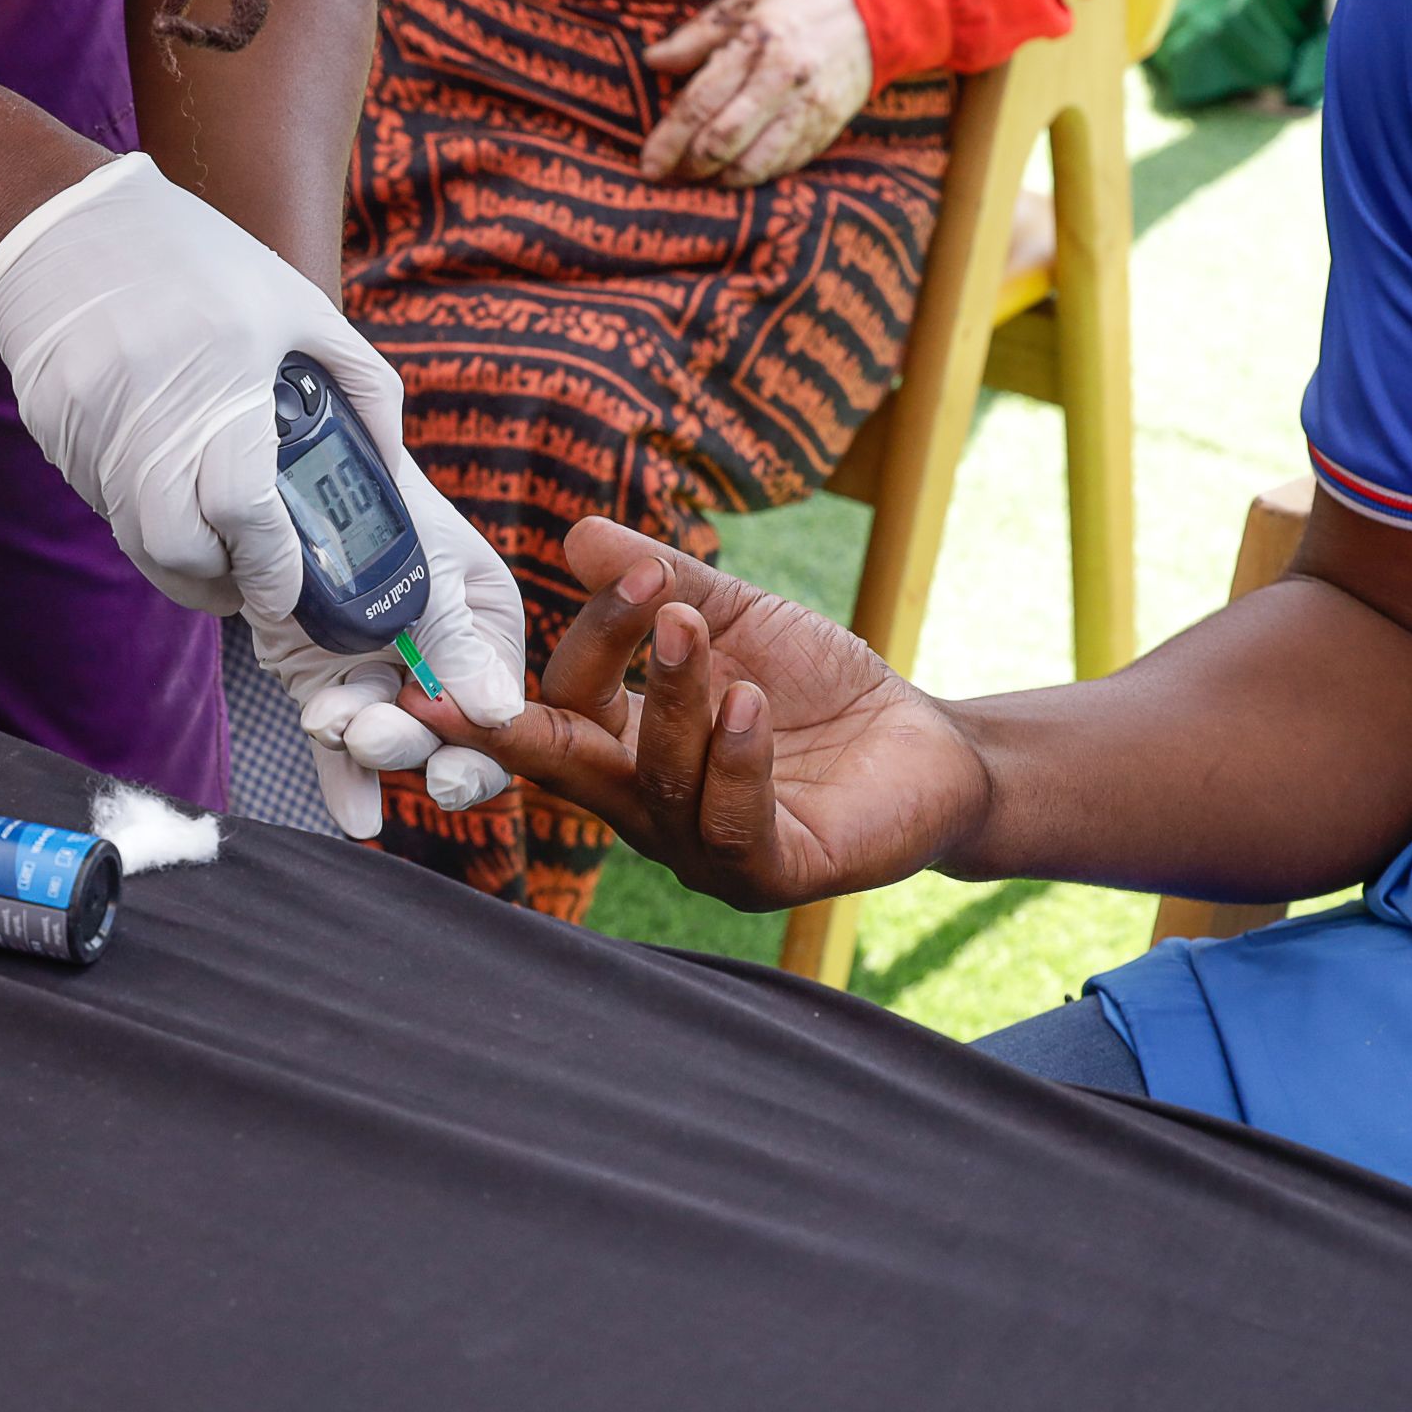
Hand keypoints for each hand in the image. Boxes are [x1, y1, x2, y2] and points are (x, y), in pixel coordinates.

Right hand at [0, 153, 526, 830]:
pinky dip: (161, 532)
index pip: (250, 521)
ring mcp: (97, 450)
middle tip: (278, 599)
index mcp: (223, 397)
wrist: (61, 227)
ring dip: (203, 571)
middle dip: (243, 595)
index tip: (301, 603)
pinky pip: (121, 524)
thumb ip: (360, 399)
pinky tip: (182, 497)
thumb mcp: (303, 313)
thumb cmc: (196, 260)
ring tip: (239, 546)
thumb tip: (395, 481)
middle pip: (197, 565)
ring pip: (157, 556)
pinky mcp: (65, 452)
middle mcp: (153, 435)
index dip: (280, 576)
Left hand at [256, 466, 521, 834]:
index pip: (502, 713)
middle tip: (370, 734)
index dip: (482, 748)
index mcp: (489, 634)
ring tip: (329, 722)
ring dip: (359, 743)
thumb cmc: (392, 506)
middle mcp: (443, 670)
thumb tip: (498, 714)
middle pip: (442, 738)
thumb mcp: (436, 563)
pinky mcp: (327, 689)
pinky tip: (355, 819)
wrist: (304, 482)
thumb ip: (458, 639)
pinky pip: (336, 747)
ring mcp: (383, 682)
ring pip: (381, 736)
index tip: (451, 768)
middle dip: (407, 742)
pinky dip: (342, 783)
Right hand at [405, 516, 989, 907]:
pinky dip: (734, 760)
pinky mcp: (772, 874)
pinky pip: (732, 826)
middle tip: (484, 674)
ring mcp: (703, 852)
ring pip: (657, 782)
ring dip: (671, 697)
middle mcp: (647, 810)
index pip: (564, 703)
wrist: (926, 744)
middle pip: (570, 761)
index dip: (582, 640)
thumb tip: (579, 537)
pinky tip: (746, 702)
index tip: (616, 566)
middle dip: (524, 719)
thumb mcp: (736, 619)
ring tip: (689, 627)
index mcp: (622, 751)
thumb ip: (662, 585)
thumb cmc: (818, 688)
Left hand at [640, 0, 873, 187]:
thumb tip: (652, 61)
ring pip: (756, 165)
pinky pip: (786, 165)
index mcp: (758, 46)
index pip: (699, 105)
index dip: (667, 141)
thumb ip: (696, 36)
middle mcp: (786, 82)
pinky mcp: (830, 126)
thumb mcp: (743, 0)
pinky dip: (756, 174)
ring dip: (721, 179)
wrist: (875, 1)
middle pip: (723, 142)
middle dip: (689, 166)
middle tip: (668, 172)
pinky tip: (737, 168)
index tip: (647, 165)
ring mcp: (812, 108)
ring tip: (701, 175)